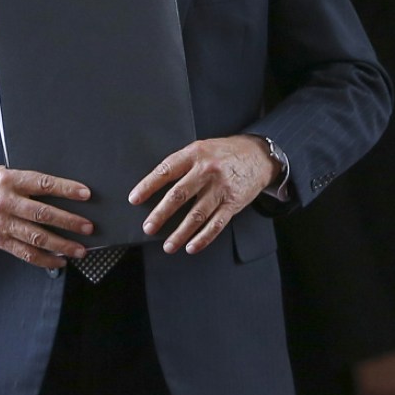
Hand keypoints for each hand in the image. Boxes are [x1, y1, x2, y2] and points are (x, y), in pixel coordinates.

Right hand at [0, 166, 92, 268]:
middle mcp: (6, 202)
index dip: (66, 189)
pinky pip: (24, 252)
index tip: (85, 194)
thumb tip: (61, 190)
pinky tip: (59, 261)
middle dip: (69, 222)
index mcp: (10, 180)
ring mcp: (2, 223)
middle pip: (43, 214)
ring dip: (61, 245)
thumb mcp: (5, 173)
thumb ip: (28, 181)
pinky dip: (44, 259)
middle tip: (88, 227)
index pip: (43, 184)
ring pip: (36, 237)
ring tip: (79, 249)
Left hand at [130, 135, 278, 254]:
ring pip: (196, 215)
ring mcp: (221, 188)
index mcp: (195, 154)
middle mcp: (207, 171)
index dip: (148, 186)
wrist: (259, 155)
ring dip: (180, 233)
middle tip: (149, 227)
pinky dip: (203, 238)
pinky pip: (216, 224)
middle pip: (179, 195)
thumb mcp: (203, 148)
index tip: (134, 199)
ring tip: (168, 245)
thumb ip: (183, 163)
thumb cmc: (226, 152)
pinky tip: (191, 246)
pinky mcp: (233, 203)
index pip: (166, 171)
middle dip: (161, 214)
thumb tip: (156, 185)